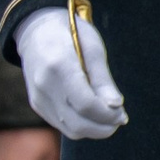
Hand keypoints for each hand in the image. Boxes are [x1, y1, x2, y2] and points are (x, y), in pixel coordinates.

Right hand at [19, 6, 126, 140]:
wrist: (36, 30)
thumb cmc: (70, 34)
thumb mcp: (93, 48)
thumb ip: (103, 79)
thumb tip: (116, 105)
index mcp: (60, 66)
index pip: (86, 104)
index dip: (107, 115)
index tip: (123, 115)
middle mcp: (45, 86)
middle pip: (77, 124)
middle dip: (103, 128)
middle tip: (119, 119)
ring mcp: (38, 97)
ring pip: (69, 129)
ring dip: (92, 129)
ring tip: (109, 117)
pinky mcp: (37, 104)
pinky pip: (61, 124)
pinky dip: (80, 124)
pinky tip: (92, 113)